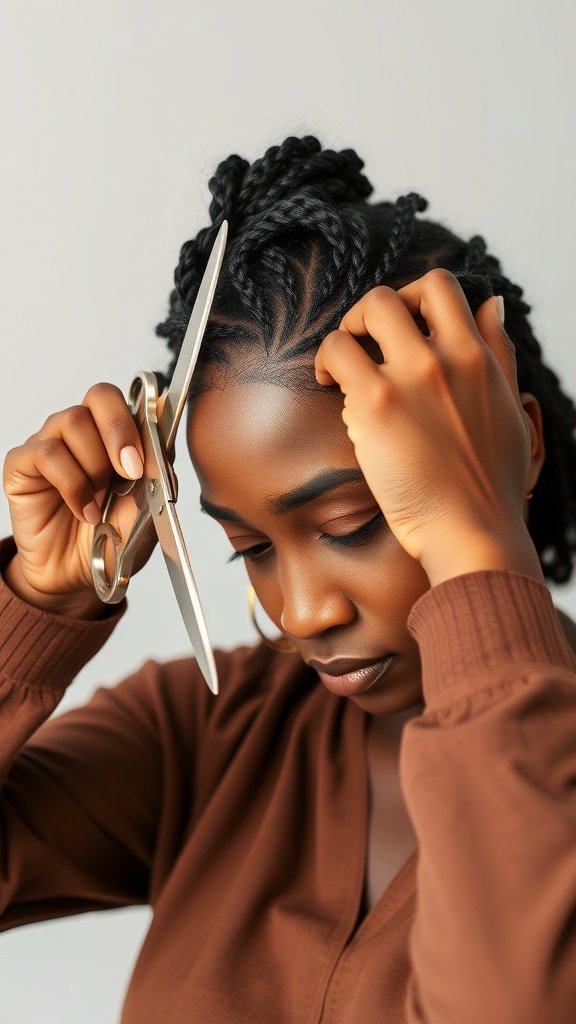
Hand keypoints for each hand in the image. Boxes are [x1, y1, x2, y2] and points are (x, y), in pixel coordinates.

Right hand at [2, 383, 156, 616]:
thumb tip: (164, 429)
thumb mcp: (148, 508)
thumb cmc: (112, 537)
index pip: (131, 399)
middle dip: (120, 431)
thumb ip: (158, 468)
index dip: (144, 418)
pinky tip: (84, 511)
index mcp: (117, 435)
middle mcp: (83, 431)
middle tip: (130, 471)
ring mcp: (51, 443)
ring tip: (100, 502)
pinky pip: (46, 453)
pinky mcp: (22, 464)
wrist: (78, 574)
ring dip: (94, 465)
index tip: (152, 454)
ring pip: (72, 421)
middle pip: (100, 395)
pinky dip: (72, 485)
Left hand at [314, 269, 535, 572]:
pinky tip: (327, 385)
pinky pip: (338, 352)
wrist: (472, 530)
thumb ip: (500, 353)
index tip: (400, 327)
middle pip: (397, 294)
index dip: (412, 296)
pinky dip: (326, 362)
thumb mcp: (510, 407)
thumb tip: (491, 304)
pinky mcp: (377, 404)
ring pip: (367, 311)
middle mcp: (447, 357)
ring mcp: (412, 376)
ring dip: (344, 331)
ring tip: (339, 365)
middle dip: (370, 312)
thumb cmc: (491, 484)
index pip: (443, 288)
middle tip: (361, 344)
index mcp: (478, 357)